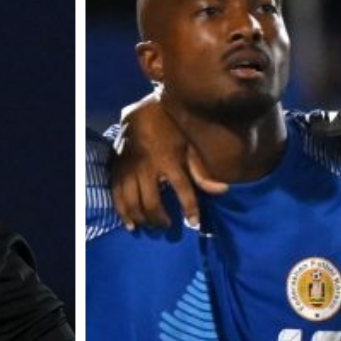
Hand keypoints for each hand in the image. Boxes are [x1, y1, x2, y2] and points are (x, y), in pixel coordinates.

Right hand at [111, 93, 225, 230]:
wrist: (141, 114)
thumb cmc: (171, 130)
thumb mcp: (189, 146)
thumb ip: (201, 171)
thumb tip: (222, 190)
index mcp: (169, 160)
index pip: (182, 190)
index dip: (190, 209)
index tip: (194, 223)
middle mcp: (148, 168)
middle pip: (152, 203)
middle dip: (160, 220)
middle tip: (167, 225)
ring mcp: (130, 171)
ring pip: (133, 204)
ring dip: (143, 219)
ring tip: (150, 226)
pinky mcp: (118, 171)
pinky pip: (117, 197)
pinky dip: (123, 214)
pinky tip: (131, 224)